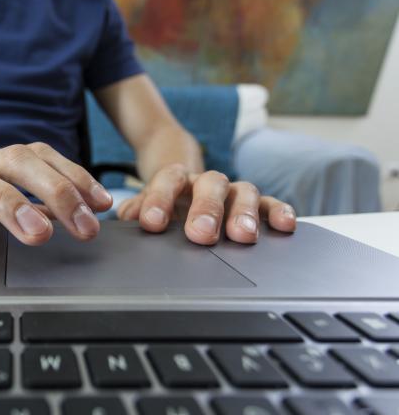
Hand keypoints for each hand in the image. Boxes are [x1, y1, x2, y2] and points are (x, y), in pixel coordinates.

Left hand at [116, 163, 295, 243]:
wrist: (184, 182)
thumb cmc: (165, 200)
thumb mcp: (146, 204)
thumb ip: (137, 209)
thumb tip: (128, 216)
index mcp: (176, 179)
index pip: (168, 180)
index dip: (159, 200)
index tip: (152, 222)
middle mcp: (207, 182)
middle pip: (210, 185)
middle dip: (206, 209)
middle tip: (201, 234)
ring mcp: (232, 191)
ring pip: (243, 192)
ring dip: (244, 213)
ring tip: (243, 235)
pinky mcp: (256, 204)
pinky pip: (271, 205)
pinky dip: (279, 213)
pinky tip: (285, 225)